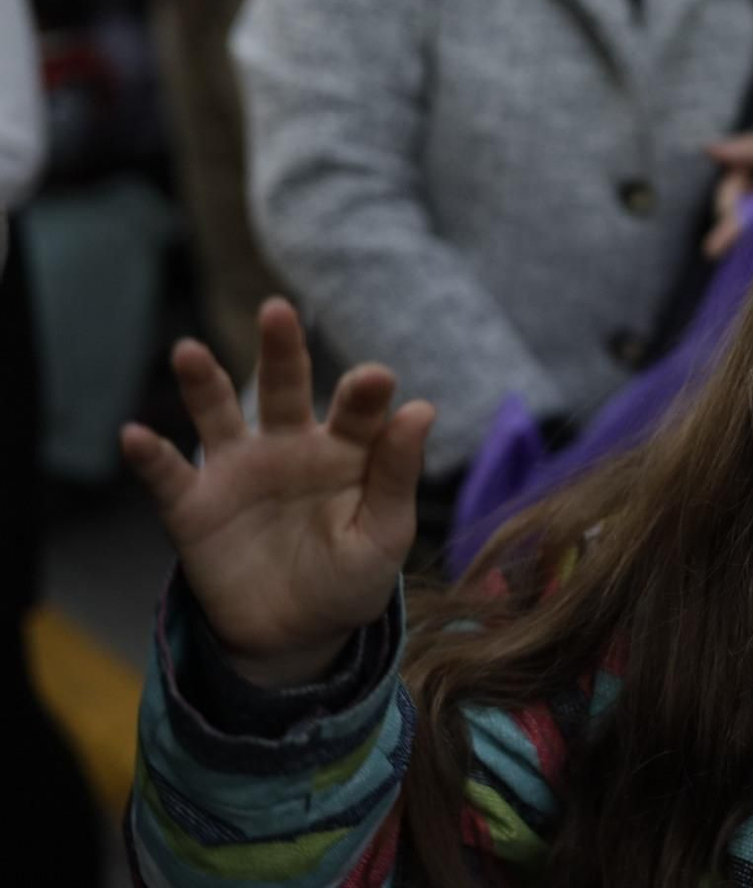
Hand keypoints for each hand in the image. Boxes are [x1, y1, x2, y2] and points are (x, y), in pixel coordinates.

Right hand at [120, 298, 433, 687]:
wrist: (297, 636)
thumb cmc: (350, 577)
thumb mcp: (384, 535)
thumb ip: (395, 475)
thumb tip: (422, 409)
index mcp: (346, 450)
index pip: (358, 410)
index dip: (365, 392)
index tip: (375, 378)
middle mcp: (290, 445)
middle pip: (285, 388)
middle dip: (281, 350)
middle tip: (278, 311)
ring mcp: (239, 470)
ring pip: (218, 415)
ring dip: (202, 383)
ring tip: (188, 353)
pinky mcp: (195, 506)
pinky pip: (167, 476)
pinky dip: (149, 457)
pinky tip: (136, 434)